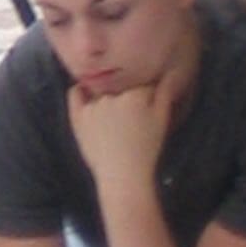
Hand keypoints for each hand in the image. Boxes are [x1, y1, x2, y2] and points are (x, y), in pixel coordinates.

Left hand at [66, 75, 174, 190]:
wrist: (123, 175)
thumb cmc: (146, 149)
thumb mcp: (162, 120)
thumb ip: (165, 93)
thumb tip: (169, 71)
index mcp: (136, 94)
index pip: (141, 83)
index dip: (146, 93)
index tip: (146, 105)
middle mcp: (112, 95)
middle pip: (120, 86)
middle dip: (126, 94)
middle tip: (130, 115)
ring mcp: (93, 105)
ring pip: (101, 90)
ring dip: (107, 96)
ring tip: (114, 117)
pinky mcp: (78, 116)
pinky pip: (76, 94)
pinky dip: (81, 91)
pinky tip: (87, 95)